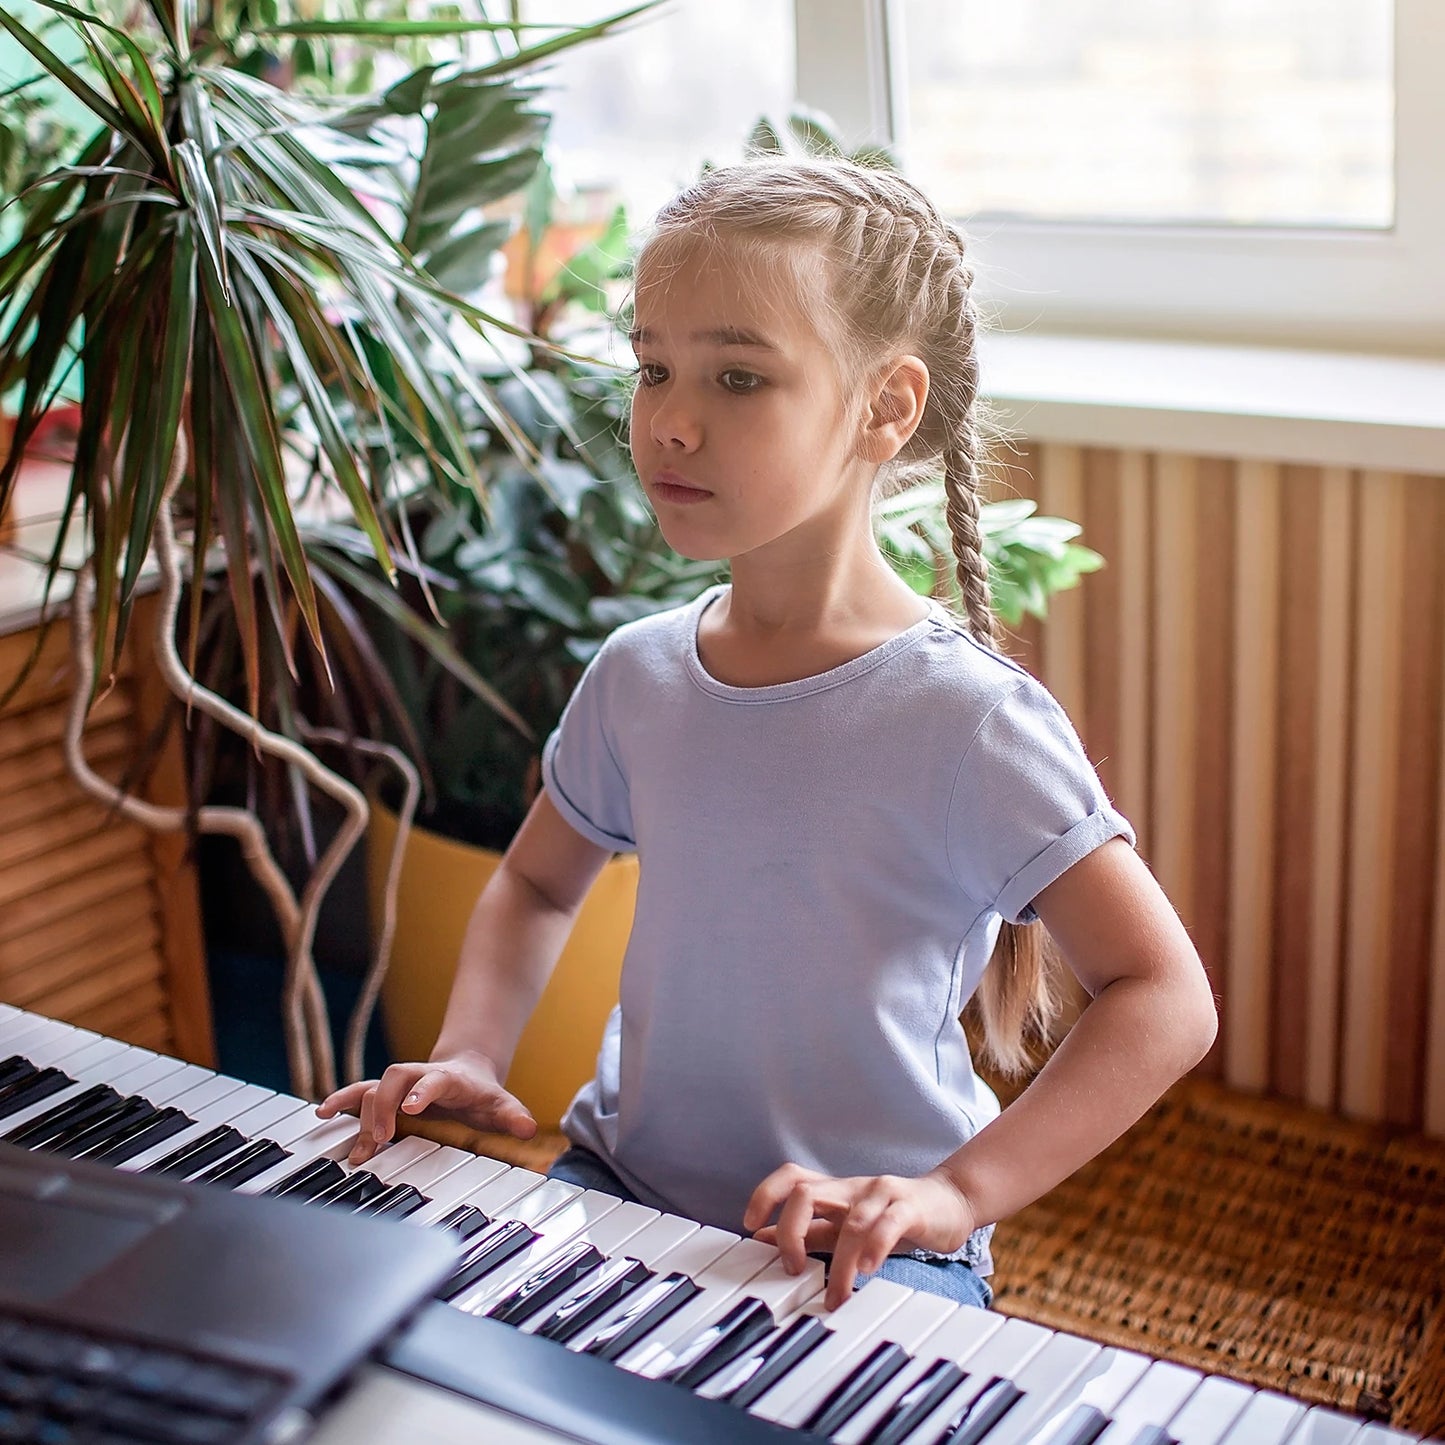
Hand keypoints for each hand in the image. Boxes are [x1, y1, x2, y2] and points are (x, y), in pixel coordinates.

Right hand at [315, 1051, 536, 1165]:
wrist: (467, 1071)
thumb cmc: (482, 1093)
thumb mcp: (500, 1104)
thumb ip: (513, 1115)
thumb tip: (528, 1127)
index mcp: (447, 1078)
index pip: (433, 1079)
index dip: (422, 1091)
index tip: (411, 1109)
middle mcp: (418, 1076)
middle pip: (392, 1078)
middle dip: (382, 1105)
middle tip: (379, 1139)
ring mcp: (400, 1084)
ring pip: (372, 1088)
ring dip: (359, 1115)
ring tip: (356, 1148)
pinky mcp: (386, 1093)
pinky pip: (359, 1093)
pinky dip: (340, 1100)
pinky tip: (323, 1113)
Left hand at [743, 1164, 975, 1309]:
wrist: (950, 1201)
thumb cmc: (892, 1216)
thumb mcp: (845, 1223)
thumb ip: (810, 1231)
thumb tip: (762, 1238)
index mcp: (834, 1191)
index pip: (790, 1178)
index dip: (764, 1195)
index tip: (750, 1226)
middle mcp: (851, 1188)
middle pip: (806, 1192)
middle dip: (789, 1231)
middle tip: (792, 1268)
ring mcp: (880, 1195)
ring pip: (849, 1220)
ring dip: (837, 1264)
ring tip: (835, 1297)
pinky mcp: (910, 1208)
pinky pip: (888, 1223)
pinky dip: (874, 1246)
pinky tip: (867, 1269)